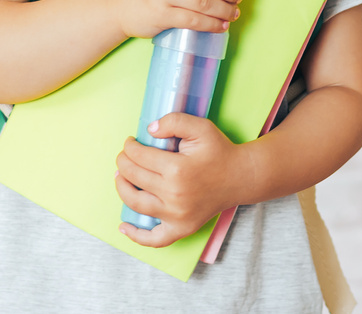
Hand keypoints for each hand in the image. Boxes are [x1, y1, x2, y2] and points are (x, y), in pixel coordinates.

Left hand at [115, 112, 250, 247]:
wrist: (239, 177)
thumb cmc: (219, 152)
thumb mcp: (201, 127)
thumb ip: (174, 121)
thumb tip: (149, 130)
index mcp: (177, 169)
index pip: (139, 157)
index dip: (130, 146)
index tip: (130, 142)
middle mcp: (174, 195)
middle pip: (134, 177)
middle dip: (123, 162)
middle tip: (124, 155)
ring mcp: (176, 215)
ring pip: (135, 204)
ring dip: (122, 188)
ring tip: (121, 177)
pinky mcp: (181, 228)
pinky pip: (154, 239)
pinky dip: (136, 236)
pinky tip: (124, 227)